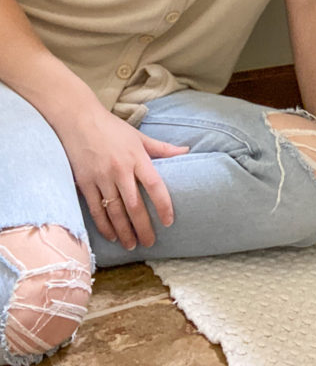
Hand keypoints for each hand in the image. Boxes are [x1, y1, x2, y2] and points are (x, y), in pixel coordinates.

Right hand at [56, 103, 188, 249]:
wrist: (78, 120)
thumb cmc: (112, 128)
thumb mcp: (139, 136)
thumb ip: (161, 148)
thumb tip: (186, 150)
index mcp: (137, 157)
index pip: (155, 185)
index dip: (163, 205)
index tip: (168, 221)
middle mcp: (120, 169)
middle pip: (134, 205)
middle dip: (143, 227)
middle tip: (150, 243)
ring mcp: (101, 177)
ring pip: (115, 211)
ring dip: (124, 231)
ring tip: (132, 245)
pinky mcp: (85, 183)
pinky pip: (95, 209)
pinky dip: (104, 225)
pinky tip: (111, 236)